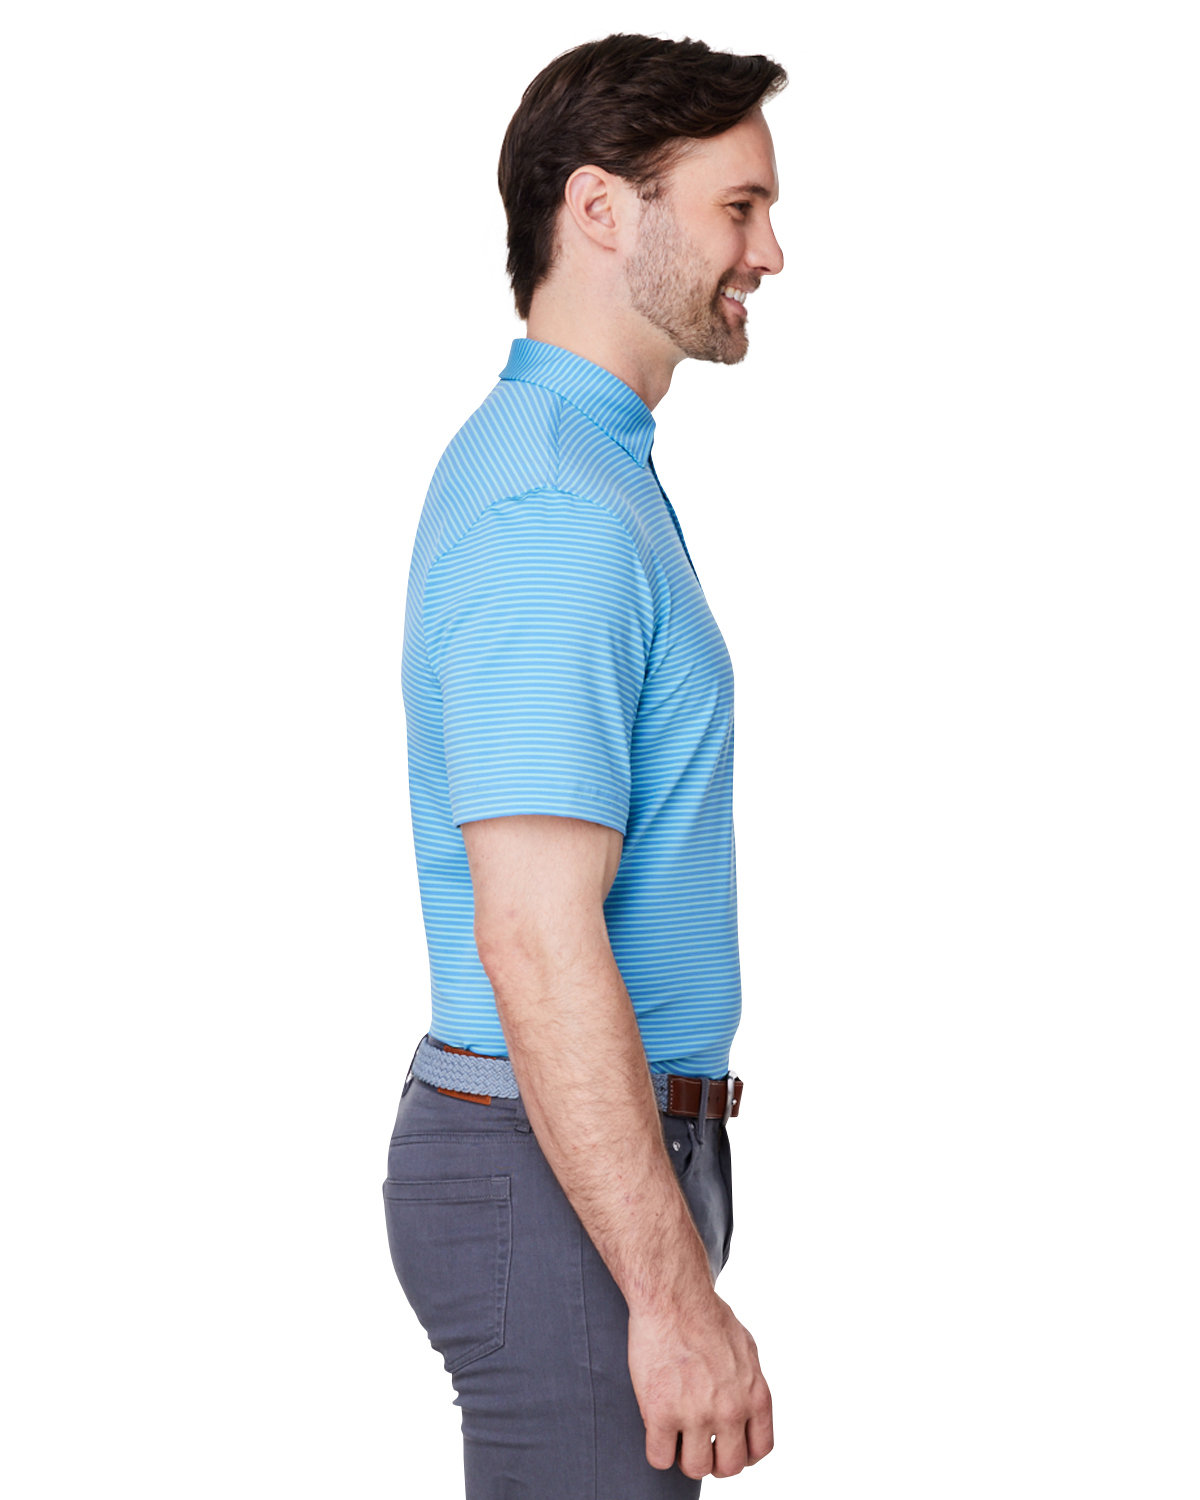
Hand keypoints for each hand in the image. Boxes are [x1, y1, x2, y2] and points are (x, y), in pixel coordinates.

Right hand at [627, 1294, 773, 1479]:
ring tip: (676, 1433)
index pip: (759, 1450)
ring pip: (695, 1468)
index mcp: (755, 1395)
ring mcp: (696, 1414)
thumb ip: (750, 1384)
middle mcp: (731, 1410)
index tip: (724, 1442)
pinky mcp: (661, 1413)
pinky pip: (659, 1457)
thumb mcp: (746, 1348)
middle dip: (713, 1458)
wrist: (674, 1296)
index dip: (741, 1452)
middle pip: (727, 1467)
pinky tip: (656, 1428)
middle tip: (698, 1441)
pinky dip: (658, 1449)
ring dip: (684, 1456)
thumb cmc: (706, 1314)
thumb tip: (747, 1406)